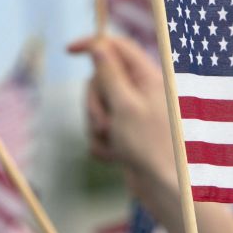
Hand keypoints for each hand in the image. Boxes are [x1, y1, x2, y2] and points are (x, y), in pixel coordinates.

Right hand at [69, 36, 175, 186]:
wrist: (164, 189)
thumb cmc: (150, 146)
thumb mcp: (125, 105)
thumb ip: (110, 74)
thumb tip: (100, 46)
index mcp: (148, 77)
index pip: (118, 46)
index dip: (93, 44)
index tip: (68, 50)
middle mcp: (142, 92)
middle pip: (102, 79)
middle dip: (95, 101)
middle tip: (104, 123)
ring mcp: (134, 114)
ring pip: (98, 106)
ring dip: (98, 126)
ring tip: (113, 144)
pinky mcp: (126, 134)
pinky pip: (101, 130)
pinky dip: (103, 143)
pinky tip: (115, 158)